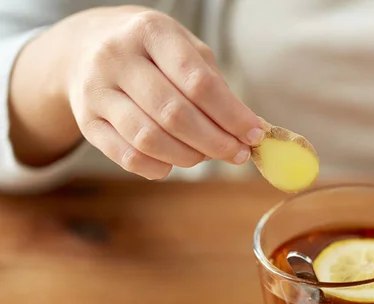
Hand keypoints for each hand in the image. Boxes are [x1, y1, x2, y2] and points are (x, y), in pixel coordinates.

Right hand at [63, 7, 262, 178]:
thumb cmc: (151, 51)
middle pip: (175, 114)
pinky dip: (158, 168)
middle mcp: (117, 58)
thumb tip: (248, 128)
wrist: (85, 47)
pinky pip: (127, 156)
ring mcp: (96, 91)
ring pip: (150, 139)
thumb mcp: (184, 49)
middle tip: (237, 154)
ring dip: (189, 157)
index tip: (254, 134)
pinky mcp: (87, 121)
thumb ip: (215, 85)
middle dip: (215, 142)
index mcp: (150, 32)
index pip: (198, 83)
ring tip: (206, 155)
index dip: (232, 115)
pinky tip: (174, 163)